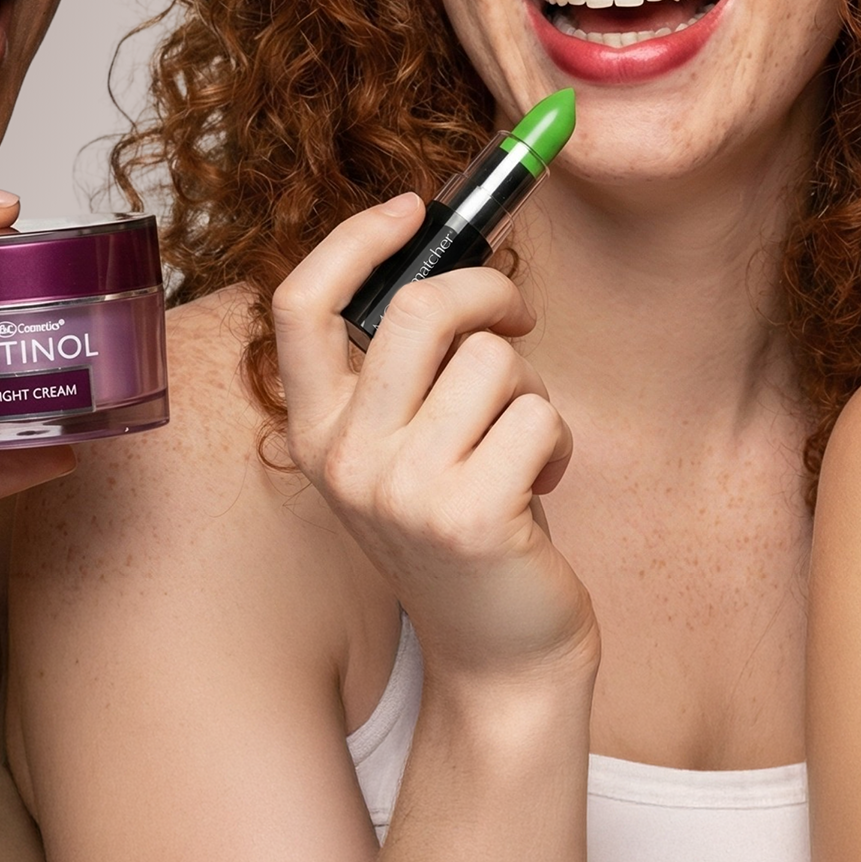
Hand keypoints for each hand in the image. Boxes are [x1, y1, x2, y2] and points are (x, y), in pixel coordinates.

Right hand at [273, 197, 593, 691]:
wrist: (501, 654)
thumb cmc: (469, 525)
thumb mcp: (412, 444)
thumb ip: (412, 365)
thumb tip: (457, 251)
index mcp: (318, 431)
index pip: (300, 307)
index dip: (354, 240)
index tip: (411, 207)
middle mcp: (345, 460)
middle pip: (417, 309)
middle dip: (490, 292)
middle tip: (522, 315)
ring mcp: (402, 492)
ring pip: (496, 361)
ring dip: (533, 392)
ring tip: (522, 451)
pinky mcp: (470, 516)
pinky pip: (540, 416)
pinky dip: (559, 442)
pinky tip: (541, 491)